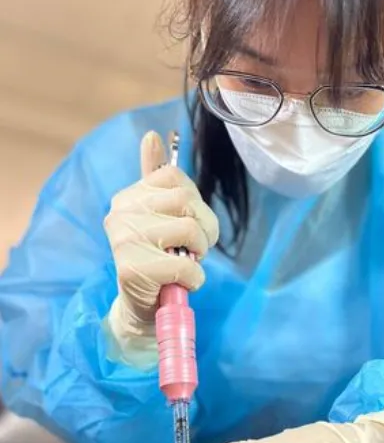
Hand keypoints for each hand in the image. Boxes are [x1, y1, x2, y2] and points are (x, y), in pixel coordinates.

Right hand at [104, 131, 218, 366]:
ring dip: (200, 253)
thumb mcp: (159, 213)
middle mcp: (120, 213)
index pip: (175, 177)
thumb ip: (154, 175)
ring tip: (187, 262)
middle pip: (187, 201)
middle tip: (196, 247)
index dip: (195, 202)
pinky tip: (180, 283)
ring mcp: (124, 240)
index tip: (188, 221)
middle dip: (205, 228)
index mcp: (128, 196)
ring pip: (190, 229)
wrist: (142, 308)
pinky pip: (186, 266)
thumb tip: (151, 134)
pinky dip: (194, 279)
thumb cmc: (158, 256)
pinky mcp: (132, 270)